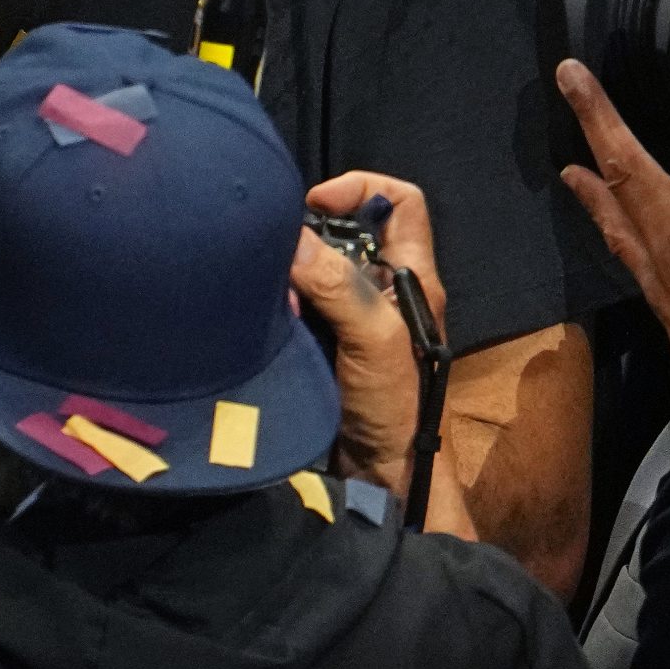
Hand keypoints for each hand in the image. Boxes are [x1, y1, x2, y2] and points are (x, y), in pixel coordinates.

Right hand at [293, 173, 445, 500]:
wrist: (379, 479)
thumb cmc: (396, 408)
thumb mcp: (377, 339)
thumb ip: (341, 286)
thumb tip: (291, 239)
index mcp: (412, 276)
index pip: (400, 202)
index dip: (361, 189)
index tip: (316, 206)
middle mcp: (381, 289)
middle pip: (345, 230)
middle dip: (309, 232)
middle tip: (277, 249)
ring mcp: (349, 318)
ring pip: (314, 267)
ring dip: (287, 271)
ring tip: (263, 286)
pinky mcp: (320, 343)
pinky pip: (294, 303)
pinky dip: (276, 301)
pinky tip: (257, 311)